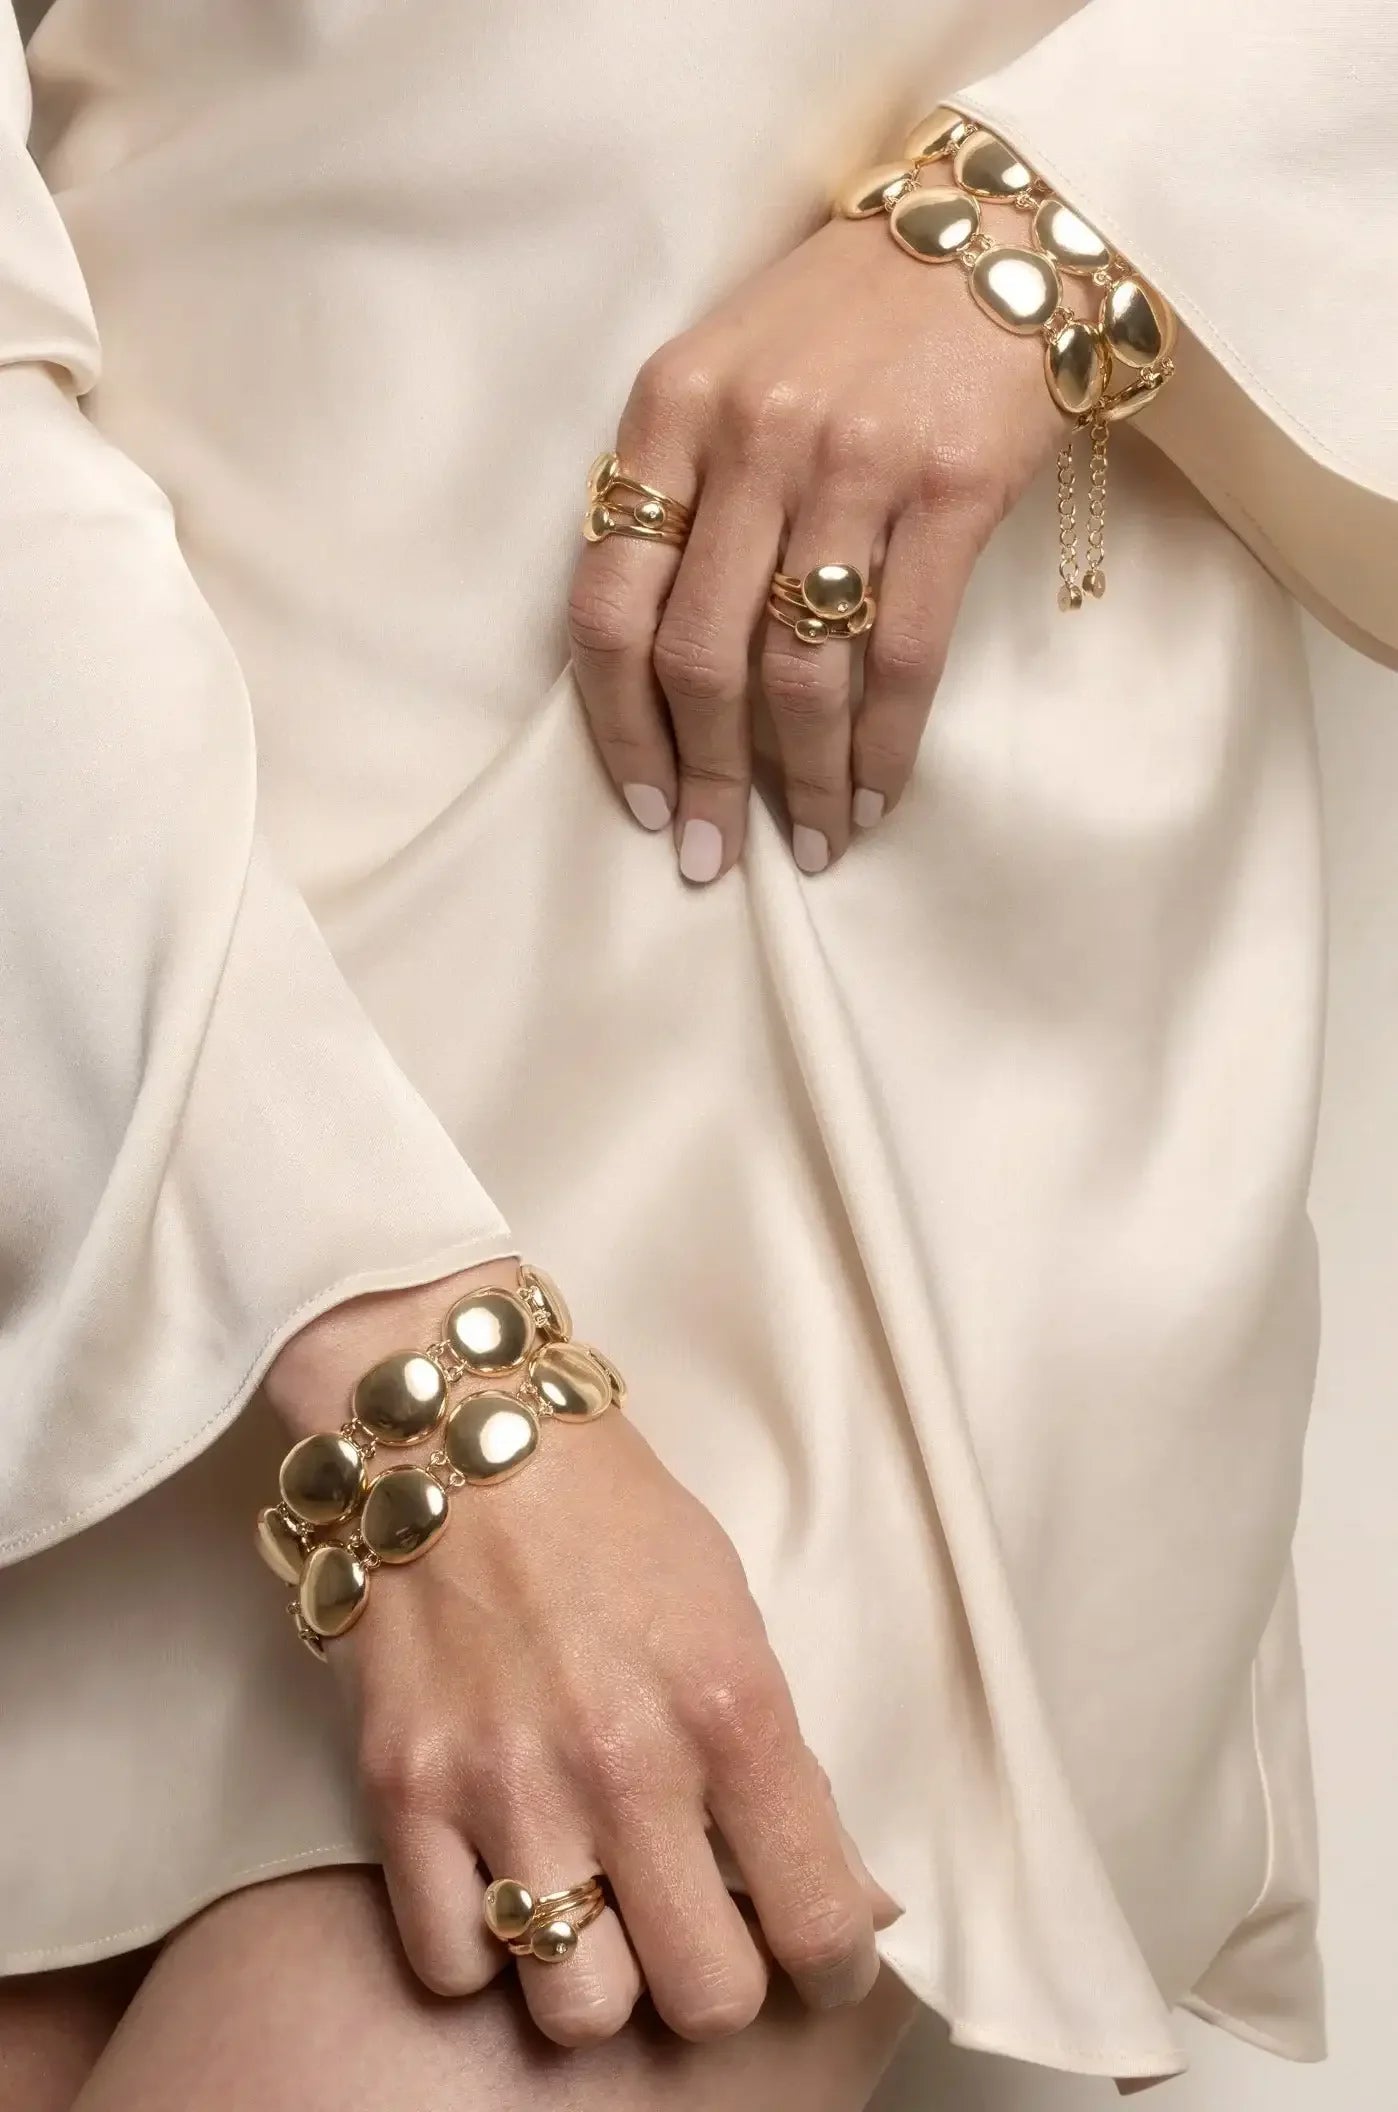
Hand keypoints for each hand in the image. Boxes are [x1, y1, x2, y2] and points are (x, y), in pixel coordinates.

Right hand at [264, 1261, 898, 2047]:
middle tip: (700, 1934)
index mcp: (732, 1708)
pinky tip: (499, 1886)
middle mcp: (626, 1763)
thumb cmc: (611, 1517)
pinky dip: (479, 1949)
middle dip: (718, 1984)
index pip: (822, 1920)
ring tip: (595, 1916)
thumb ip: (783, 1763)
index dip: (836, 1967)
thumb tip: (849, 1900)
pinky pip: (450, 1964)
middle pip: (705, 1998)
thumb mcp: (733, 1613)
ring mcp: (507, 1786)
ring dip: (596, 1979)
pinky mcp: (405, 1792)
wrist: (455, 1433)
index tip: (820, 1960)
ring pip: (577, 2010)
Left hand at [568, 208, 1065, 879]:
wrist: (997, 232)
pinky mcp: (948, 488)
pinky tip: (874, 797)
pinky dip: (883, 747)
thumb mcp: (727, 371)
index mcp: (668, 412)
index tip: (642, 800)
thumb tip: (658, 663)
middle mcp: (747, 439)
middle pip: (697, 654)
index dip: (617, 723)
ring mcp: (849, 463)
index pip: (607, 599)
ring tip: (809, 843)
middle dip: (701, 779)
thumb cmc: (849, 320)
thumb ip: (680, 491)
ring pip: (800, 670)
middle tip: (710, 858)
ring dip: (799, 781)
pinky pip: (901, 655)